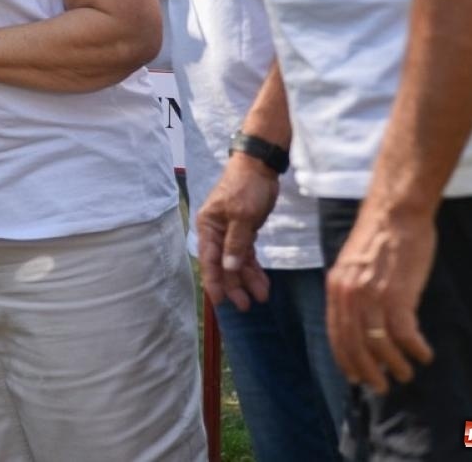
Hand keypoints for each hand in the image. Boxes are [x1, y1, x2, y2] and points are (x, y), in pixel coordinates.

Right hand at [196, 153, 277, 310]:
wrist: (260, 166)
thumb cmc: (247, 187)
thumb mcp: (242, 215)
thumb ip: (236, 243)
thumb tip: (228, 269)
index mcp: (208, 226)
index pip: (209, 259)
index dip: (214, 281)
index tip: (221, 301)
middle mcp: (216, 232)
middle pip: (223, 264)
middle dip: (234, 285)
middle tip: (245, 306)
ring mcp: (230, 233)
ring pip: (236, 262)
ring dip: (247, 279)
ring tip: (260, 297)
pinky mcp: (244, 231)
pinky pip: (246, 255)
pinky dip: (254, 268)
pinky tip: (263, 283)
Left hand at [325, 203, 435, 391]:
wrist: (395, 212)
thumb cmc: (381, 237)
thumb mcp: (354, 265)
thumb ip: (353, 292)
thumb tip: (361, 323)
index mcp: (336, 288)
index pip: (337, 335)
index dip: (347, 360)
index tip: (357, 377)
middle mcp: (349, 295)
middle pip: (354, 346)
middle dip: (368, 372)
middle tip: (382, 387)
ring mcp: (372, 296)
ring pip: (379, 346)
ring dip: (395, 365)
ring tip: (407, 373)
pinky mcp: (397, 295)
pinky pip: (404, 335)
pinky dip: (415, 349)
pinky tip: (425, 354)